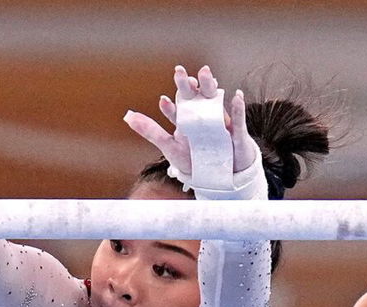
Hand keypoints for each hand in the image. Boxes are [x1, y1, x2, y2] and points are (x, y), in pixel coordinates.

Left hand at [124, 65, 255, 174]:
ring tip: (205, 73)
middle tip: (179, 71)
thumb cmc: (193, 159)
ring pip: (214, 101)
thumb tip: (127, 116)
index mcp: (187, 118)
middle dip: (188, 85)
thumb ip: (150, 130)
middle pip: (195, 96)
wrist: (218, 175)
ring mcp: (220, 121)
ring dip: (210, 87)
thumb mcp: (170, 147)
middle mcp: (203, 115)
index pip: (177, 106)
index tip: (162, 102)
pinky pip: (238, 119)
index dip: (170, 105)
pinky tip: (236, 96)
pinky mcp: (235, 132)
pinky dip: (238, 108)